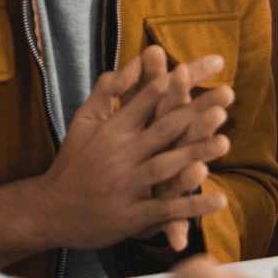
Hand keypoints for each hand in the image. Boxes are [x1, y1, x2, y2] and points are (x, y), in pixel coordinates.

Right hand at [0, 52, 233, 263]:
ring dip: (197, 154)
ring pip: (166, 166)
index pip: (150, 98)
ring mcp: (126, 185)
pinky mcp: (131, 216)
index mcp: (113, 129)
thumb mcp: (84, 120)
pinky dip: (193, 208)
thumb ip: (108, 89)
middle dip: (197, 110)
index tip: (204, 66)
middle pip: (165, 127)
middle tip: (227, 94)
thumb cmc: (72, 161)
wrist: (49, 210)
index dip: (177, 81)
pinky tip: (220, 202)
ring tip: (226, 142)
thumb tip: (134, 61)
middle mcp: (121, 154)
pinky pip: (166, 211)